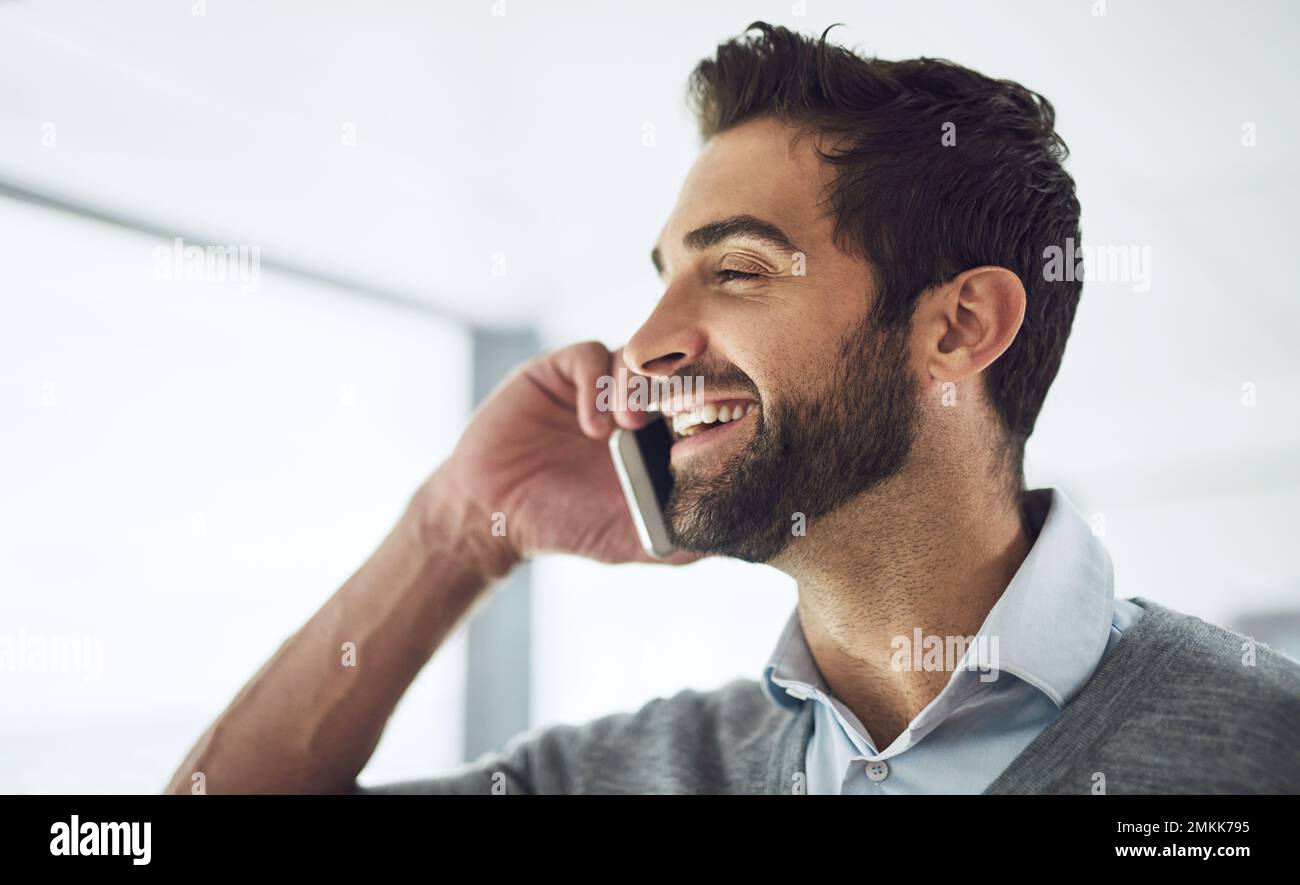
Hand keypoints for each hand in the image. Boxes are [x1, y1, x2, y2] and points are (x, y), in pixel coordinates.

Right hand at [422, 341, 696, 575]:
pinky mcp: (556, 372)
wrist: (495, 515)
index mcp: (656, 433)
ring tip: (630, 426)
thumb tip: (732, 541)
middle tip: (680, 415)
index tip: (715, 431)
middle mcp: (629, 401)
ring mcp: (594, 384)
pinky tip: (595, 427)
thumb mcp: (632, 540)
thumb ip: (679, 541)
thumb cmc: (567, 525)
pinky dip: (597, 383)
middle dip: (679, 386)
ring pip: (635, 356)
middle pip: (670, 368)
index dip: (710, 407)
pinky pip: (589, 356)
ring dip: (639, 386)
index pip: (698, 399)